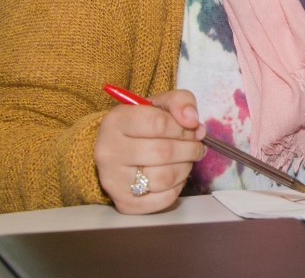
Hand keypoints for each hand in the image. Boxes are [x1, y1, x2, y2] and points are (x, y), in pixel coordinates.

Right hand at [94, 89, 205, 213]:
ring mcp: (113, 180)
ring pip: (164, 178)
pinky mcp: (124, 203)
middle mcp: (108, 151)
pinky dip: (178, 188)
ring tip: (186, 160)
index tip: (191, 128)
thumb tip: (192, 120)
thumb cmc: (142, 125)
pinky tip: (175, 177)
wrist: (119, 151)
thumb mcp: (160, 103)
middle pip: (164, 152)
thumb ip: (180, 101)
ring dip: (186, 168)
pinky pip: (164, 199)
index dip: (183, 127)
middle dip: (190, 149)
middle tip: (196, 146)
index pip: (159, 123)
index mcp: (115, 121)